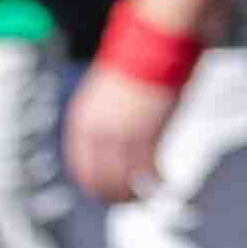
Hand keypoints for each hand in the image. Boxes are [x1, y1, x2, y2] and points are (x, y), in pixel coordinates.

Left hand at [66, 63, 180, 207]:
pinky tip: (166, 182)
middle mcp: (96, 133)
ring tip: (148, 197)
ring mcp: (120, 137)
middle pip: (98, 180)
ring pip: (122, 181)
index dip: (93, 182)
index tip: (104, 190)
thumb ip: (109, 115)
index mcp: (82, 121)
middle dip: (113, 195)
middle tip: (128, 201)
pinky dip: (158, 181)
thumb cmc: (137, 61)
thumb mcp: (111, 92)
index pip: (81, 165)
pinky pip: (149, 171)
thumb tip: (119, 129)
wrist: (151, 46)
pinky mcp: (146, 136)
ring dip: (135, 194)